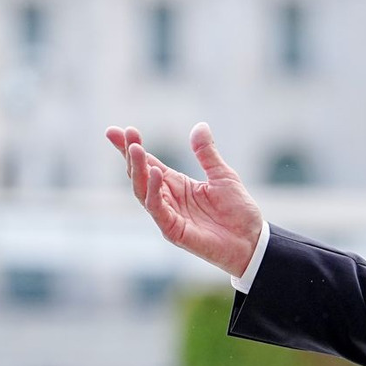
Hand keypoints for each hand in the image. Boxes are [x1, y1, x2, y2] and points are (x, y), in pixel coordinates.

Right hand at [106, 121, 262, 277]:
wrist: (251, 240)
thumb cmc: (237, 209)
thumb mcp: (223, 175)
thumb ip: (207, 153)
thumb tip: (199, 126)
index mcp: (177, 185)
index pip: (148, 163)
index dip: (131, 148)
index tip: (115, 131)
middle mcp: (168, 199)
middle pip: (140, 175)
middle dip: (130, 155)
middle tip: (125, 134)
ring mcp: (168, 216)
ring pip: (143, 192)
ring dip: (138, 170)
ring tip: (136, 148)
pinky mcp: (174, 231)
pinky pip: (158, 210)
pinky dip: (154, 191)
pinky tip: (155, 173)